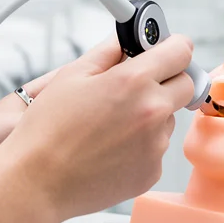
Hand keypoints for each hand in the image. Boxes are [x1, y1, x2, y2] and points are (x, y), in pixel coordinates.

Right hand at [0, 34, 195, 220]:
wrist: (37, 181)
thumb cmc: (47, 129)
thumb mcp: (72, 75)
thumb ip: (107, 52)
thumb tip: (125, 42)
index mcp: (134, 81)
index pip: (181, 51)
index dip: (174, 46)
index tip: (167, 49)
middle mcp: (153, 112)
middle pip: (186, 84)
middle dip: (168, 78)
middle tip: (140, 84)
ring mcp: (155, 145)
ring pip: (168, 118)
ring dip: (152, 114)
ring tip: (111, 124)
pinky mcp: (152, 171)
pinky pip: (156, 147)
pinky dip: (141, 144)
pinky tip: (111, 147)